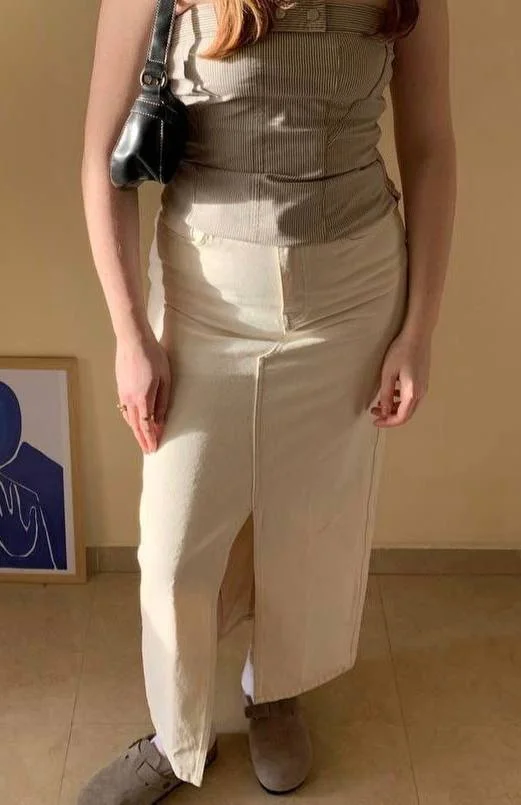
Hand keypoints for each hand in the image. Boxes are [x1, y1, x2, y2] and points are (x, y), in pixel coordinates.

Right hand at [115, 331, 171, 452]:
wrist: (133, 339)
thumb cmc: (153, 356)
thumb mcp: (165, 378)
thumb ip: (163, 401)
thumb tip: (161, 420)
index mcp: (143, 398)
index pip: (147, 426)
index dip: (151, 439)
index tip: (154, 449)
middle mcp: (130, 399)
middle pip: (136, 426)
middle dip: (142, 440)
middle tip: (148, 451)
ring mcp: (123, 393)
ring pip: (129, 418)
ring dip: (136, 431)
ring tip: (143, 440)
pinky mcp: (120, 387)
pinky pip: (125, 409)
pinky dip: (130, 419)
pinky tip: (134, 421)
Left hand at [370, 329, 430, 427]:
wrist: (418, 335)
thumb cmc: (401, 351)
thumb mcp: (388, 374)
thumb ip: (386, 394)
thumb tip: (384, 411)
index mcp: (412, 392)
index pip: (401, 417)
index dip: (387, 422)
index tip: (374, 421)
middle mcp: (421, 393)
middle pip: (406, 414)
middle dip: (389, 416)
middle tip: (374, 412)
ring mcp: (424, 387)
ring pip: (409, 406)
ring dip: (394, 408)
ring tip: (379, 403)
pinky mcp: (423, 381)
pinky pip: (412, 397)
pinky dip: (400, 400)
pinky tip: (391, 392)